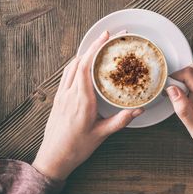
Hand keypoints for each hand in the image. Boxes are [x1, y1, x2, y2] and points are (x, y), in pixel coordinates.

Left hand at [32, 31, 143, 179]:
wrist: (53, 158)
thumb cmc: (76, 147)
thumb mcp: (101, 135)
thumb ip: (120, 120)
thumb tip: (139, 110)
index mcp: (81, 101)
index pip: (86, 67)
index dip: (96, 49)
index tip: (107, 37)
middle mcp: (69, 94)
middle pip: (79, 61)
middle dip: (94, 45)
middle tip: (108, 35)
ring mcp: (62, 94)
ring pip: (71, 65)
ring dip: (85, 52)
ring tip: (99, 45)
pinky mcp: (59, 97)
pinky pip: (67, 73)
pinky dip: (77, 63)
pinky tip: (84, 62)